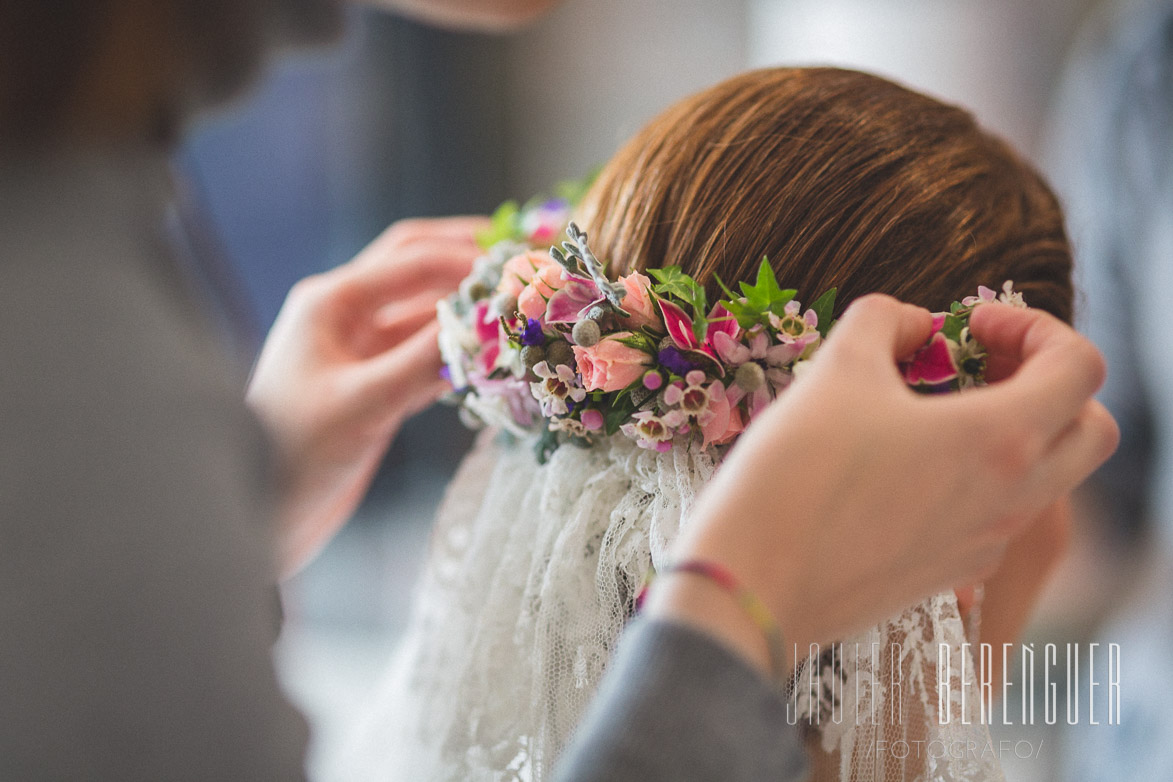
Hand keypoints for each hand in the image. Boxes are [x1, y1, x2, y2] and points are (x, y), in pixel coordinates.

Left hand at [247, 216, 487, 575]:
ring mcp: (362, 351)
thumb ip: (424, 359)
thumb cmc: (295, 453)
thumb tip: (487, 320)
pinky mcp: (376, 387)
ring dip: (470, 311)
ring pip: (428, 315)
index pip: (412, 259)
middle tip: (525, 259)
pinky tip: (496, 360)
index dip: (469, 259)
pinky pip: (428, 356)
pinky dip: (462, 354)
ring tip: (521, 309)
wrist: (265, 514)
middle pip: (419, 267)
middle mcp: (346, 315)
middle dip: (470, 260)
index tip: (521, 266)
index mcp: (331, 302)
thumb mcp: (364, 402)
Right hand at [645, 296, 1117, 675]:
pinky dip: (975, 478)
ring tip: (930, 411)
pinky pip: (995, 515)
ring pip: (1046, 477)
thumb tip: (912, 326)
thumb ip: (884, 321)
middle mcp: (1012, 498)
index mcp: (1000, 439)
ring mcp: (985, 543)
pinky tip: (902, 466)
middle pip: (1090, 429)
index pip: (1080, 367)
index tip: (969, 327)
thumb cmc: (796, 474)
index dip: (1035, 327)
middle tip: (978, 366)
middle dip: (1048, 384)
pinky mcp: (949, 573)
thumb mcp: (835, 369)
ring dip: (1013, 431)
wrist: (754, 585)